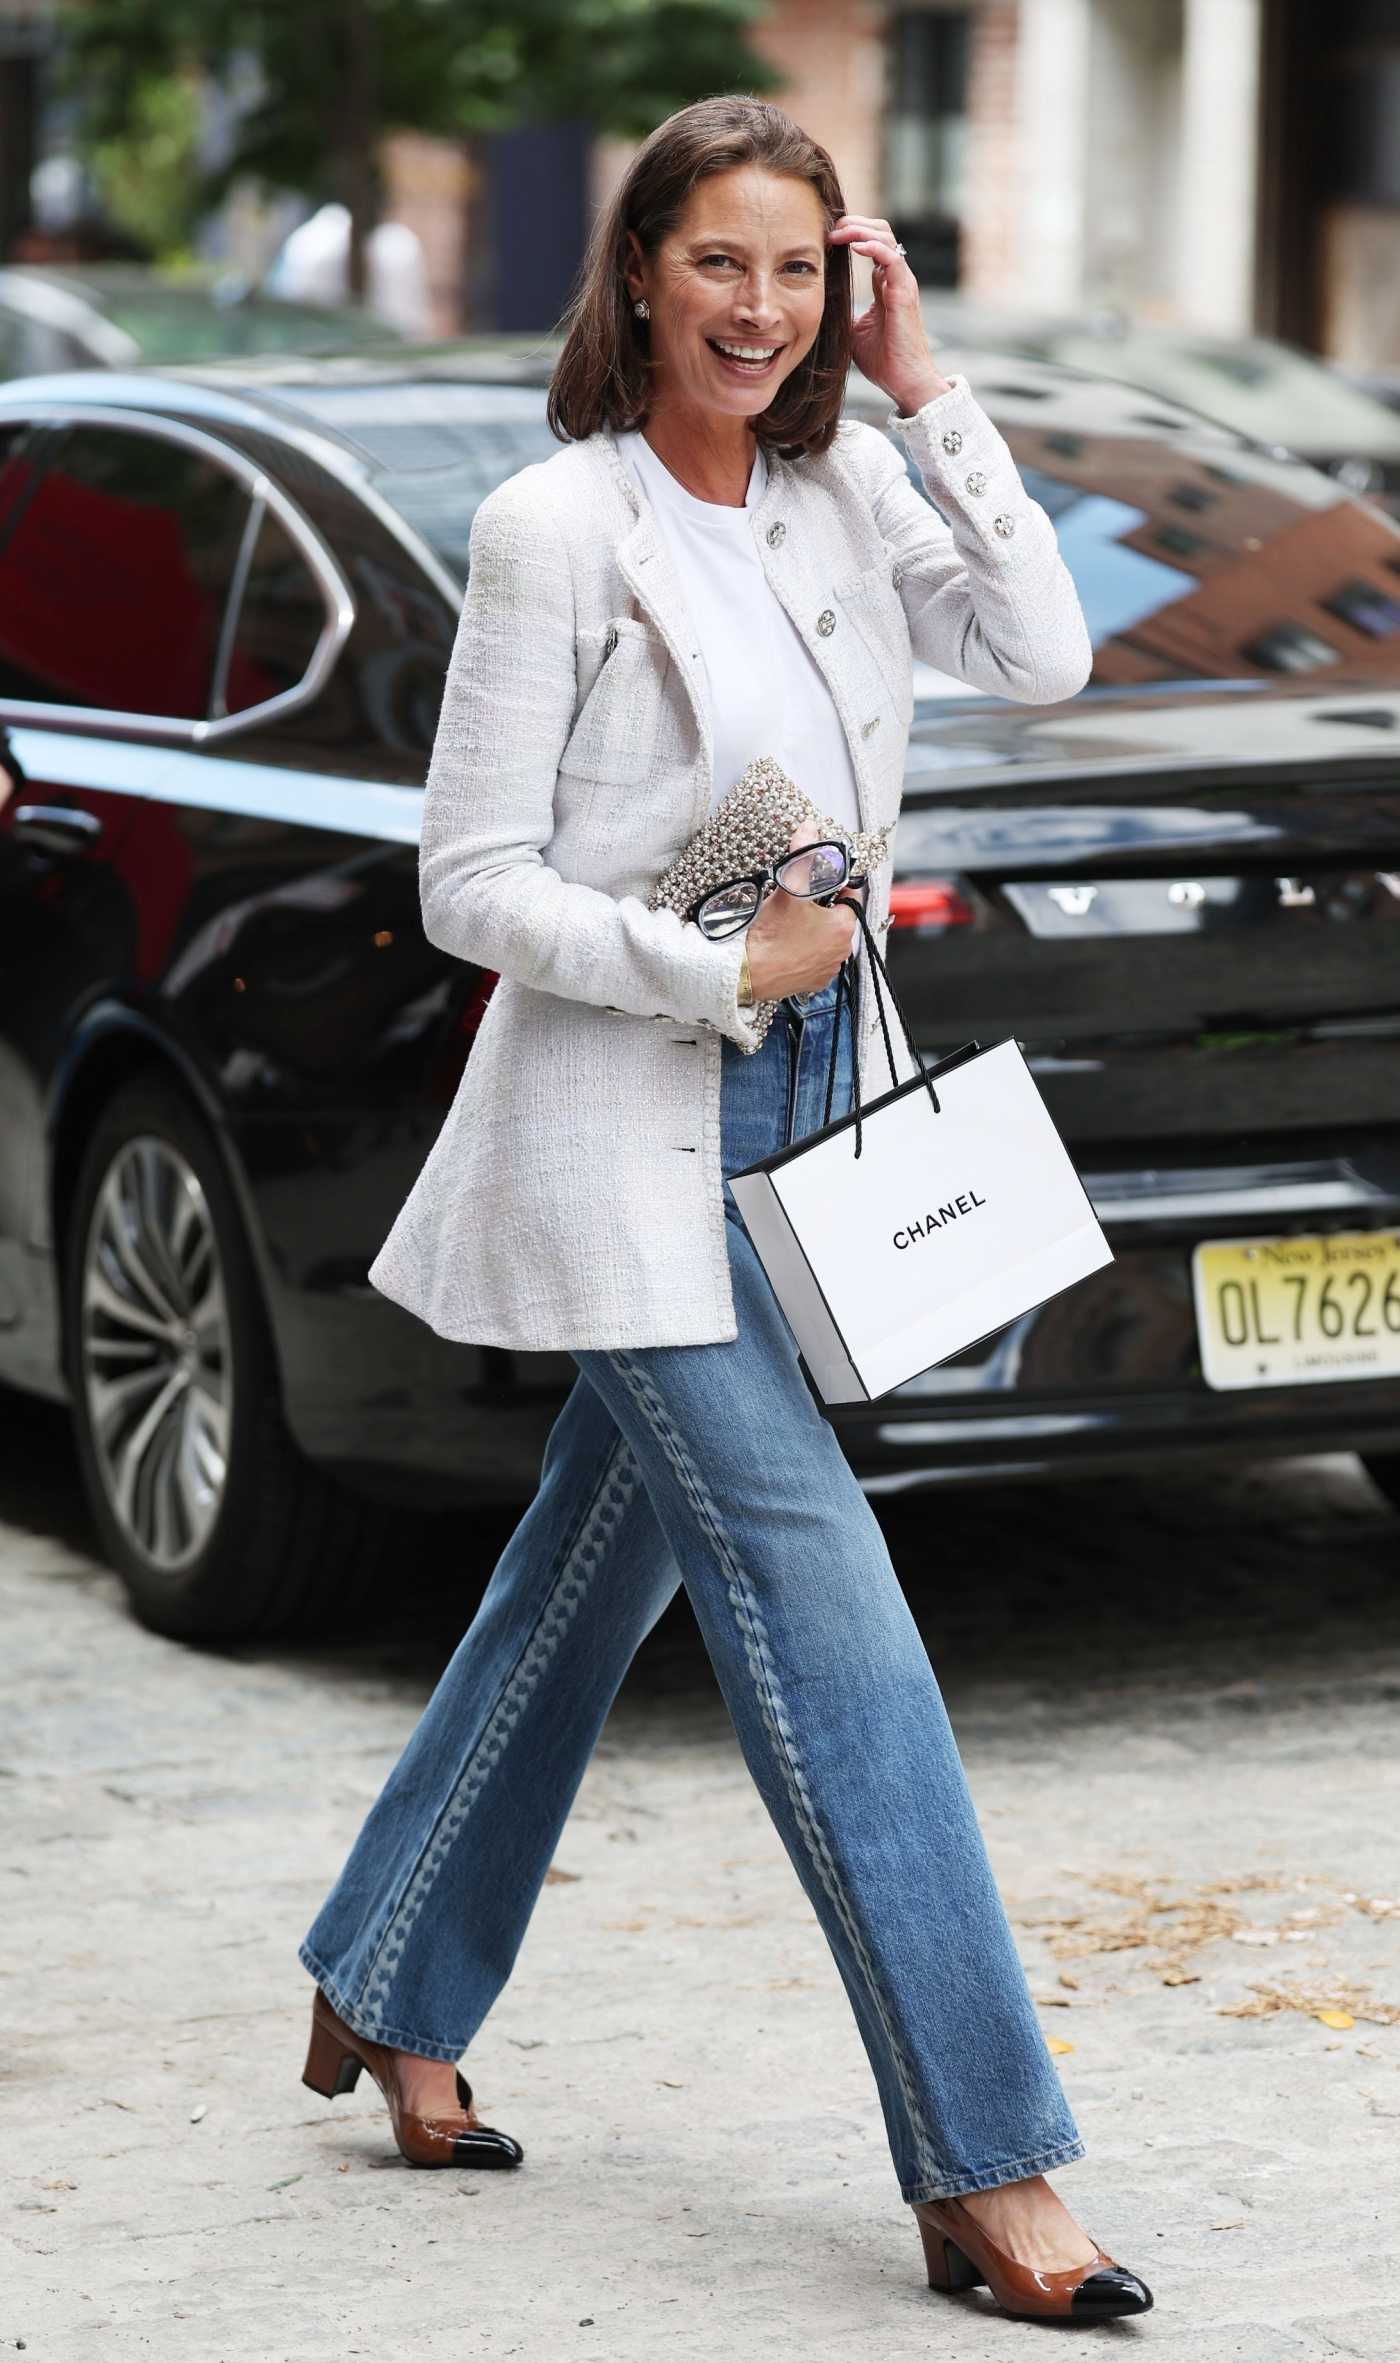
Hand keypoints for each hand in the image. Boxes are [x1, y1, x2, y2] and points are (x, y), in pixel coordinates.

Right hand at [744, 823, 859, 1001]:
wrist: (746, 971)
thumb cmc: (770, 934)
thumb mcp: (789, 887)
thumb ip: (803, 856)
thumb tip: (808, 830)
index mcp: (843, 927)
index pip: (851, 895)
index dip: (836, 883)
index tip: (821, 879)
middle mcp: (841, 950)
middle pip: (837, 917)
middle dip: (821, 907)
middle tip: (800, 899)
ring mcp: (827, 969)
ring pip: (825, 939)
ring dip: (813, 929)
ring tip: (790, 921)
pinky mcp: (812, 982)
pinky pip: (814, 959)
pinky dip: (804, 950)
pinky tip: (787, 942)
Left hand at [827, 213, 951, 415]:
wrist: (904, 382)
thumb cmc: (883, 361)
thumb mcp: (852, 331)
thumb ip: (842, 311)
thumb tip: (819, 304)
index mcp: (884, 283)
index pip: (871, 243)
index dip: (850, 234)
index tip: (826, 238)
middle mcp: (895, 278)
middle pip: (880, 230)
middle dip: (854, 223)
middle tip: (829, 229)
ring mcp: (902, 282)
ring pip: (886, 237)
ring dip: (859, 230)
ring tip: (837, 234)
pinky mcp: (904, 292)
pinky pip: (892, 258)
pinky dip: (873, 247)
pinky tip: (854, 246)